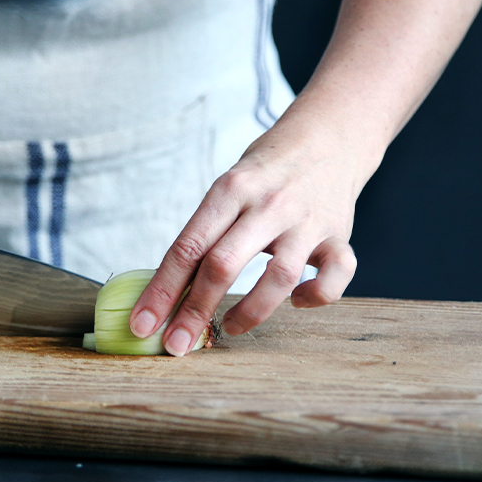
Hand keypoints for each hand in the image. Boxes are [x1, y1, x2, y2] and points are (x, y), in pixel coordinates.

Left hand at [129, 119, 366, 355]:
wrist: (328, 136)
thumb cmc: (266, 172)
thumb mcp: (229, 188)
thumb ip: (207, 232)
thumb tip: (168, 292)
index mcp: (230, 189)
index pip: (187, 246)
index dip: (162, 290)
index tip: (143, 324)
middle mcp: (268, 204)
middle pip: (222, 264)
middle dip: (194, 312)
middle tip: (176, 345)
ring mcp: (306, 220)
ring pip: (278, 277)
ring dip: (250, 312)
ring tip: (230, 326)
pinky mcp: (339, 234)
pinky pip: (337, 274)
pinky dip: (317, 296)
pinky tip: (297, 300)